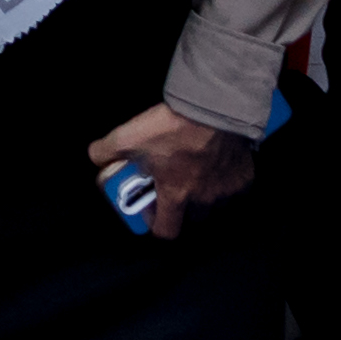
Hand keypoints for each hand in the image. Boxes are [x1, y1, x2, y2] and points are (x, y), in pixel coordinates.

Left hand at [85, 101, 257, 237]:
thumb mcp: (127, 136)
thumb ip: (105, 151)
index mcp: (176, 196)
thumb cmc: (172, 126)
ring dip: (206, 194)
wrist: (214, 108)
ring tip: (197, 171)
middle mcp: (205, 200)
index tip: (153, 210)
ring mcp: (227, 190)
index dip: (157, 224)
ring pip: (216, 204)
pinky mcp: (245, 177)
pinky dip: (226, 179)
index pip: (166, 231)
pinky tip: (218, 162)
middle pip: (193, 218)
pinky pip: (235, 187)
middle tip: (175, 184)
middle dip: (183, 207)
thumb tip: (95, 158)